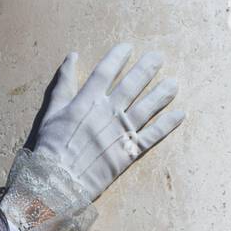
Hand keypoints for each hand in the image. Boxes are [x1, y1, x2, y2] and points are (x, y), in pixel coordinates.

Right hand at [25, 43, 184, 201]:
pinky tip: (180, 114)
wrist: (56, 183)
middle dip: (146, 69)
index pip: (106, 71)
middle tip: (158, 57)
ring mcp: (121, 132)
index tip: (129, 47)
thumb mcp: (52, 111)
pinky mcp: (129, 152)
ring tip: (174, 82)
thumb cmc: (51, 147)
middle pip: (131, 85)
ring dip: (162, 93)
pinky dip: (167, 124)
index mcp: (86, 101)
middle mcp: (108, 113)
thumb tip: (72, 56)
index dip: (118, 57)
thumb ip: (64, 83)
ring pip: (147, 107)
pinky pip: (153, 135)